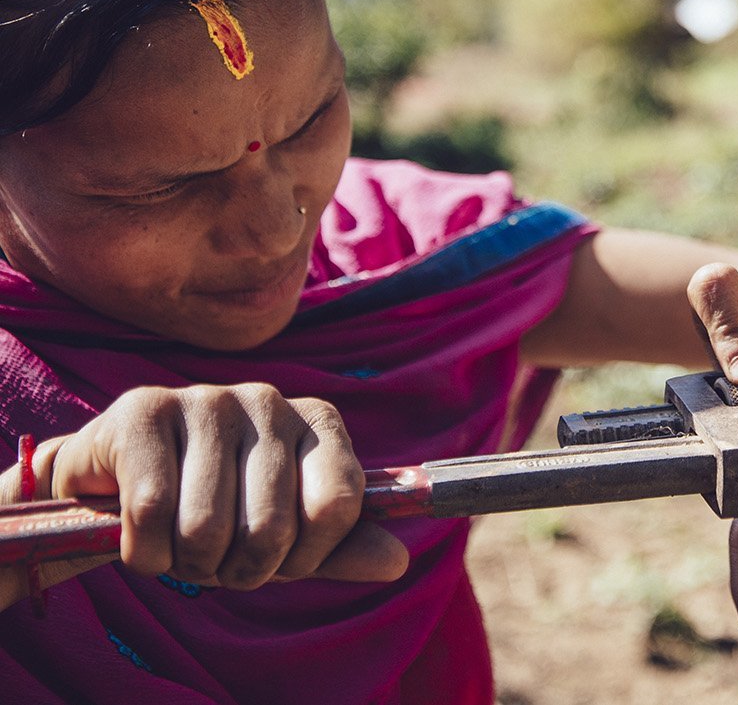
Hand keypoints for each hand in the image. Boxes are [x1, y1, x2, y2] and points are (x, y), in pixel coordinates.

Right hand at [0, 383, 408, 609]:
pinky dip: (144, 550)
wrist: (114, 482)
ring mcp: (208, 397)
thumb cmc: (215, 509)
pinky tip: (142, 534)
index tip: (280, 563)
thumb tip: (395, 561)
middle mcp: (269, 398)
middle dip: (239, 569)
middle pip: (272, 527)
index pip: (339, 503)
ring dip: (187, 563)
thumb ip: (339, 547)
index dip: (306, 556)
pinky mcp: (144, 408)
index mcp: (316, 421)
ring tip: (178, 544)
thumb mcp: (286, 533)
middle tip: (217, 559)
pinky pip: (152, 513)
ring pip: (208, 526)